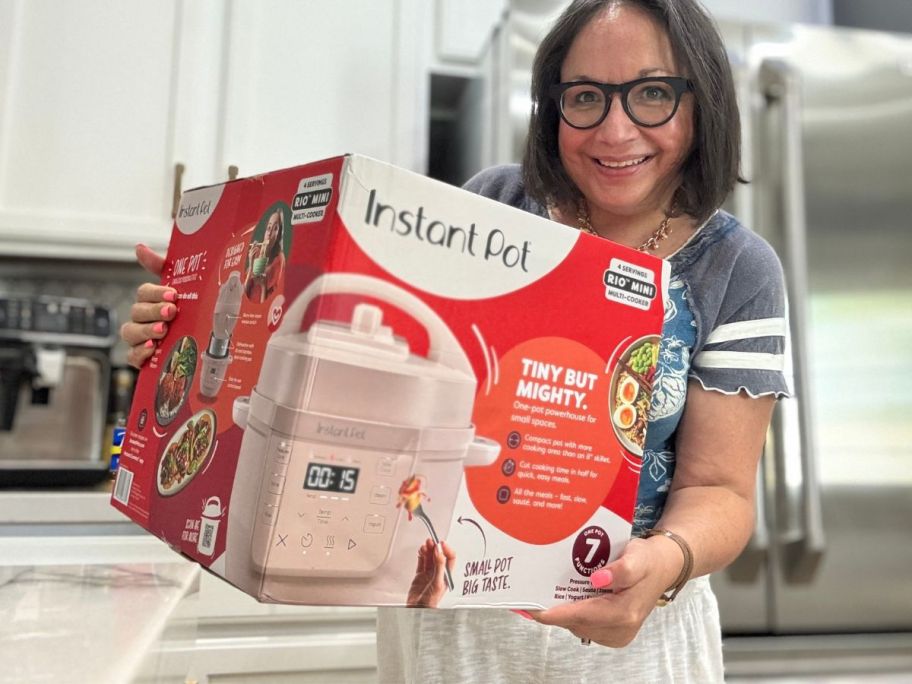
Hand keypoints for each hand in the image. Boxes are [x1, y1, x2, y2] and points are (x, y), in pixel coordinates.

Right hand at [120, 244, 177, 367]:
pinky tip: (152, 349)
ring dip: (145, 330)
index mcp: (152, 300)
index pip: (144, 292)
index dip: (156, 293)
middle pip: (137, 312)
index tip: (173, 294)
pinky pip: (132, 357)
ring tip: (162, 331)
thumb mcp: (183, 287)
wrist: (205, 344)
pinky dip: (139, 353)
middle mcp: (143, 318)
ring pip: (130, 332)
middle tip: (171, 312)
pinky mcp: (143, 359)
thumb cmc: (189, 311)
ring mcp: (141, 339)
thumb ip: (162, 267)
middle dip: (153, 311)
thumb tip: (138, 246)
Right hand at [406, 538, 455, 607]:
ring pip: (430, 557)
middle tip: (432, 541)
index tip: (441, 543)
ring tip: (426, 543)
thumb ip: (439, 566)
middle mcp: (438, 573)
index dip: (446, 549)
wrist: (418, 609)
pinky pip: (421, 562)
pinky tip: (421, 550)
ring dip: (428, 550)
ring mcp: (429, 574)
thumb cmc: (430, 602)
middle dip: (435, 547)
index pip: (450, 558)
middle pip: (439, 556)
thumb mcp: (437, 582)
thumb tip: (440, 552)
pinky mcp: (420, 575)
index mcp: (446, 575)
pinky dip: (421, 555)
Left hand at [530, 537, 681, 646]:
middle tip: (531, 592)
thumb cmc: (647, 560)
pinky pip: (584, 626)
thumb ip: (621, 569)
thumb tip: (598, 579)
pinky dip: (573, 613)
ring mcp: (617, 634)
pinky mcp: (614, 633)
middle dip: (553, 609)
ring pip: (577, 626)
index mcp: (624, 612)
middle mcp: (621, 628)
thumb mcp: (637, 556)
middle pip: (575, 622)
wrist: (662, 568)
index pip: (581, 616)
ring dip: (562, 611)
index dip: (553, 614)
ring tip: (545, 591)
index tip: (530, 608)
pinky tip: (566, 597)